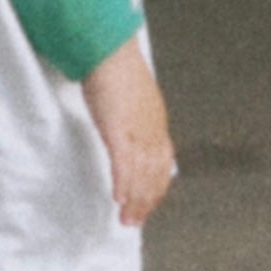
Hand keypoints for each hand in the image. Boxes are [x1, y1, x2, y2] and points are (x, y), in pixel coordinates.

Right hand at [81, 34, 176, 227]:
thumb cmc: (113, 64)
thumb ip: (130, 113)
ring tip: (126, 219)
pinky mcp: (117, 128)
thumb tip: (124, 125)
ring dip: (135, 200)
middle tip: (135, 221)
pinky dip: (122, 184)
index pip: (162, 163)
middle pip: (154, 174)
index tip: (148, 203)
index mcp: (156, 121)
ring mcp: (136, 130)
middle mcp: (152, 129)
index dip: (156, 187)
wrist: (107, 48)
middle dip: (146, 202)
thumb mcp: (128, 94)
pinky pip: (122, 163)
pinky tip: (117, 198)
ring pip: (140, 174)